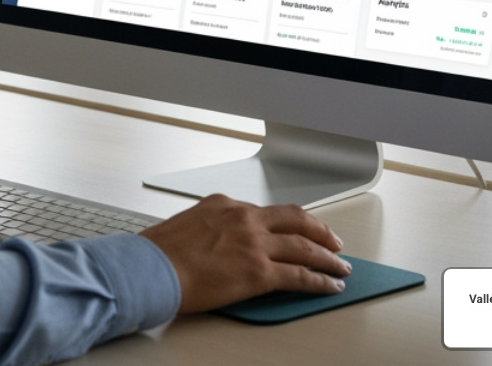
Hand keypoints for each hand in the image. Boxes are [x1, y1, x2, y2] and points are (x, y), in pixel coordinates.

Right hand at [140, 195, 349, 312]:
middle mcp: (244, 218)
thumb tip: (220, 242)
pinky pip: (301, 276)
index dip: (288, 222)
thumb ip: (211, 228)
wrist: (151, 269)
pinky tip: (330, 286)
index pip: (267, 211)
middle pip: (295, 219)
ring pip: (305, 247)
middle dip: (319, 230)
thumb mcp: (187, 224)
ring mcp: (255, 244)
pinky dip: (320, 282)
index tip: (296, 228)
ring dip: (328, 257)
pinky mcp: (260, 272)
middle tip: (333, 241)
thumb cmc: (159, 253)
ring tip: (340, 267)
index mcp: (224, 204)